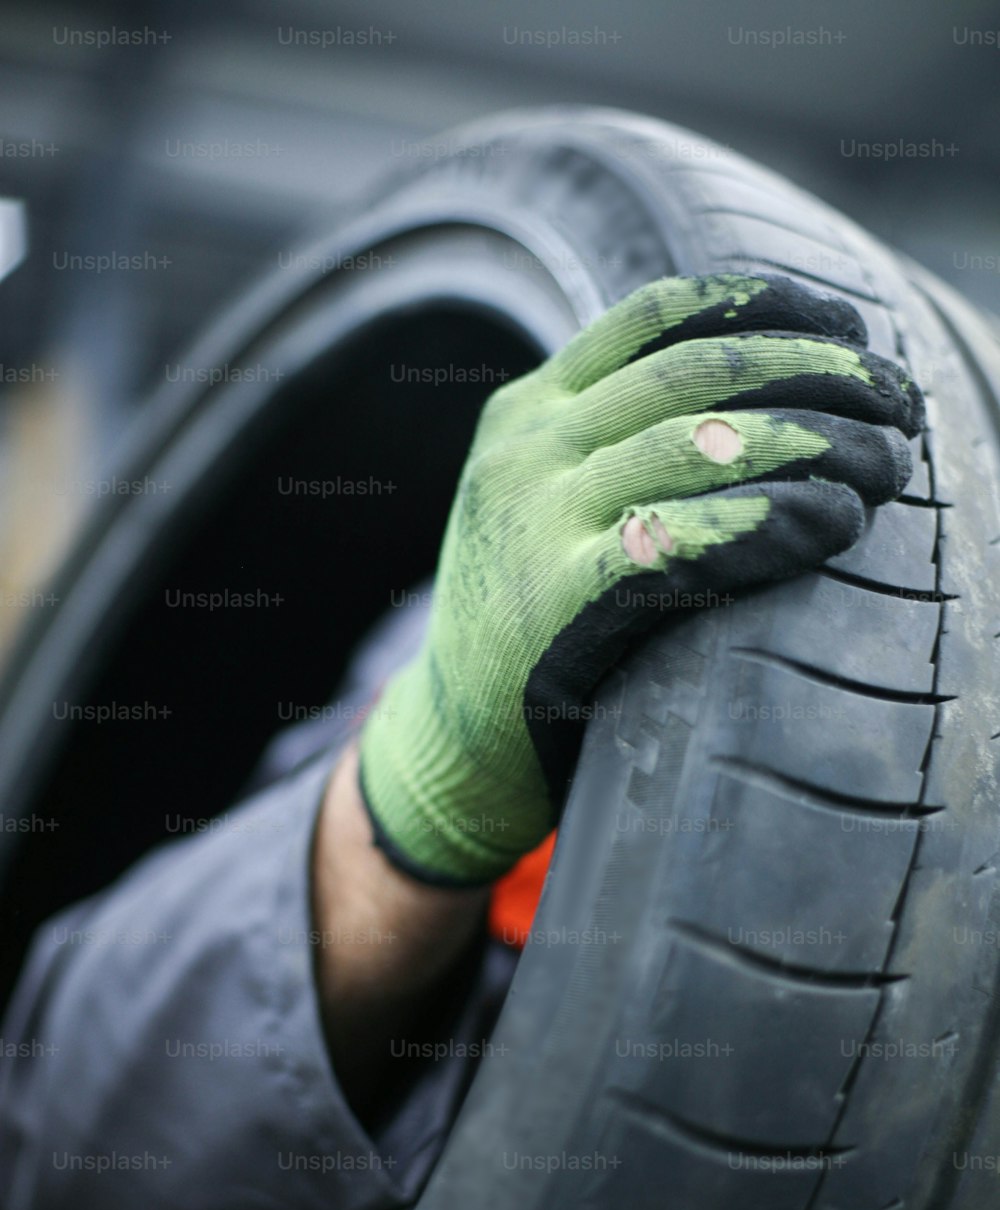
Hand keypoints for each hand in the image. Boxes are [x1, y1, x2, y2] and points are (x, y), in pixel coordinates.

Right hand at [359, 272, 923, 883]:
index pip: (656, 317)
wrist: (448, 735)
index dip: (766, 307)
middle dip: (816, 372)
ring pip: (699, 442)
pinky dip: (772, 521)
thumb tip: (760, 393)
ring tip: (886, 463)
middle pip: (694, 373)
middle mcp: (527, 450)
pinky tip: (833, 521)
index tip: (849, 330)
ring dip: (814, 443)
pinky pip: (683, 538)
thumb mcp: (540, 498)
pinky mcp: (557, 602)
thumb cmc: (526, 615)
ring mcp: (535, 521)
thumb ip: (610, 438)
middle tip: (897, 401)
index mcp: (527, 409)